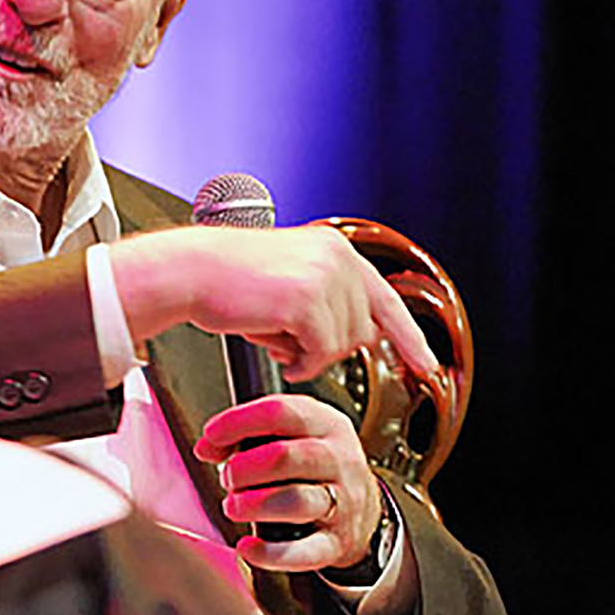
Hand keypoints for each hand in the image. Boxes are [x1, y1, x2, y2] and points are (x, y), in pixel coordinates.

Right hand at [109, 223, 440, 382]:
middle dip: (328, 345)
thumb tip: (356, 335)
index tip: (426, 365)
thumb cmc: (224, 280)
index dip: (408, 338)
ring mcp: (324, 279)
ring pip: (341, 345)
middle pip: (362, 330)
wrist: (187, 271)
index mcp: (333, 248)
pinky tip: (273, 348)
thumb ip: (325, 298)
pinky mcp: (307, 303)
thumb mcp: (286, 278)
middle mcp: (337, 258)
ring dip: (308, 354)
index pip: (385, 299)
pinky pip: (319, 354)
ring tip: (273, 336)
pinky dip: (297, 362)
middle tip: (287, 339)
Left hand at [195, 394, 382, 571]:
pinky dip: (270, 553)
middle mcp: (338, 460)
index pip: (280, 413)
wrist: (361, 508)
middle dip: (243, 468)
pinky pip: (304, 552)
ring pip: (296, 501)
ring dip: (253, 504)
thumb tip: (207, 447)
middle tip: (227, 477)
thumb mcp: (290, 434)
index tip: (211, 435)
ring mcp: (342, 502)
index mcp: (324, 424)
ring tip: (233, 506)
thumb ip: (246, 433)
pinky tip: (247, 547)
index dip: (238, 423)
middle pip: (285, 457)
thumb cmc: (311, 466)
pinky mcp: (336, 542)